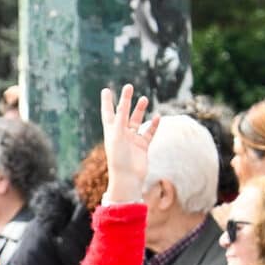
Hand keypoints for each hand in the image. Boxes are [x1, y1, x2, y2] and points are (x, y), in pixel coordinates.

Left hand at [99, 84, 159, 202]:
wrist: (128, 177)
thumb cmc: (119, 158)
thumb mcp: (118, 137)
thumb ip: (120, 121)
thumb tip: (121, 105)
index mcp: (111, 131)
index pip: (108, 112)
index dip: (107, 101)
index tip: (106, 90)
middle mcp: (121, 134)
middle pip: (123, 113)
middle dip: (125, 100)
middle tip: (129, 87)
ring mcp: (132, 140)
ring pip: (137, 121)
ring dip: (140, 110)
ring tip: (144, 98)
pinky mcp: (142, 146)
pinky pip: (149, 133)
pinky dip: (154, 125)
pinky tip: (158, 117)